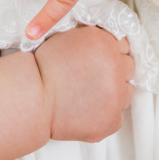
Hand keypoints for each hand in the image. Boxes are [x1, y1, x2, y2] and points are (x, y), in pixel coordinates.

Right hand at [34, 25, 134, 142]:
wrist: (30, 99)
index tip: (99, 63)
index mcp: (105, 43)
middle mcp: (115, 67)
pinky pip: (117, 117)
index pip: (123, 46)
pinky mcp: (111, 120)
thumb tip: (108, 44)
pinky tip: (86, 112)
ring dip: (113, 94)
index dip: (110, 55)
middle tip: (93, 80)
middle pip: (128, 68)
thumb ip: (95, 38)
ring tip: (89, 97)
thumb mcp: (70, 39)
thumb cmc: (42, 69)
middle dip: (114, 73)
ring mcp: (116, 95)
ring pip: (126, 93)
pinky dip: (105, 116)